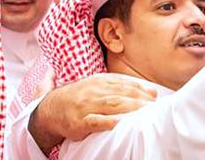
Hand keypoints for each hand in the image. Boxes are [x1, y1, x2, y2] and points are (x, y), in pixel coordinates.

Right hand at [28, 73, 156, 154]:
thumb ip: (124, 87)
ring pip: (112, 105)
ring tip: (145, 113)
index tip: (154, 96)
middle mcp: (94, 91)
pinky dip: (108, 122)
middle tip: (155, 106)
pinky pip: (95, 121)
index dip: (141, 89)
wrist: (50, 109)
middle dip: (140, 99)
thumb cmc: (80, 98)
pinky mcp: (79, 122)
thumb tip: (153, 91)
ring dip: (130, 108)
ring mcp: (86, 106)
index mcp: (99, 81)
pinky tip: (120, 123)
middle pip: (122, 94)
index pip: (125, 83)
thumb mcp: (99, 86)